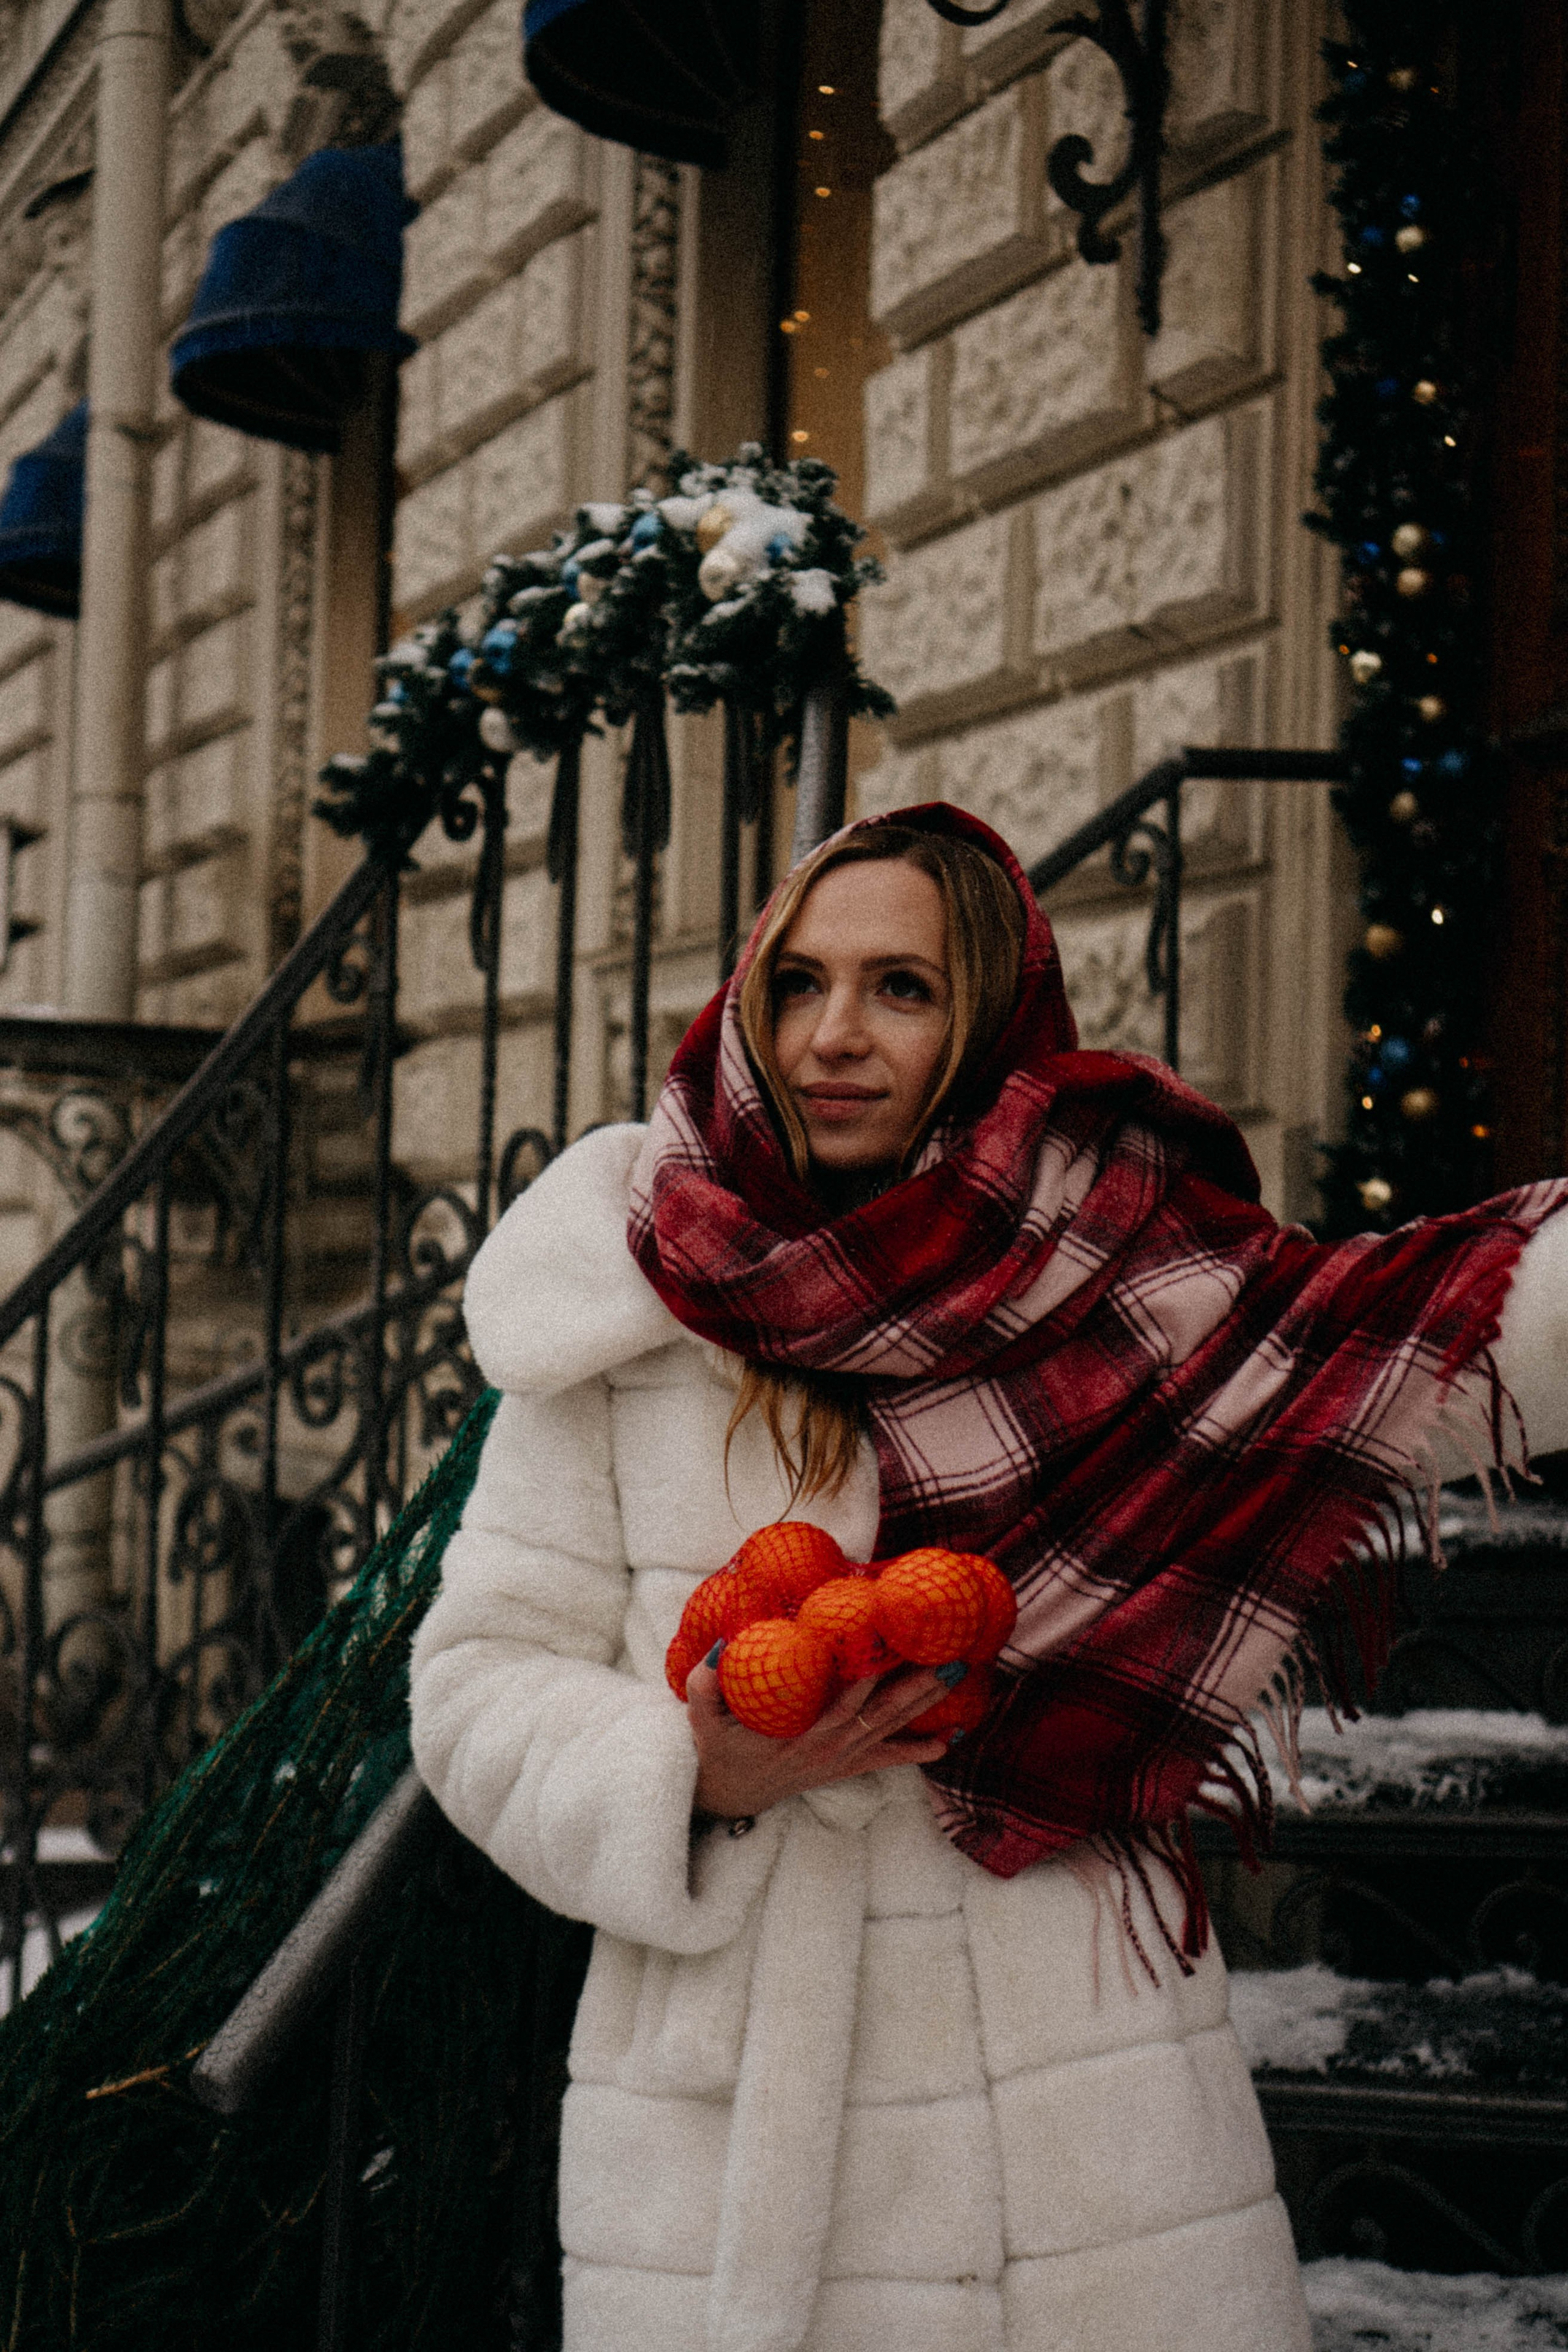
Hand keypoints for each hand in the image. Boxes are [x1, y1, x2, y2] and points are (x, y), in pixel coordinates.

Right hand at [687, 1652, 954, 1820]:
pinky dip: (917, 1752)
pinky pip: (886, 1759)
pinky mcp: (845, 1766)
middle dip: (916, 1684)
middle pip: (880, 1711)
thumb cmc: (721, 1746)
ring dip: (924, 1703)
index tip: (891, 1641)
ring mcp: (840, 1757)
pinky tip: (947, 1743)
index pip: (840, 1698)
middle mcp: (827, 1744)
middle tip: (948, 1657)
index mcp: (798, 1729)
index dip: (868, 1672)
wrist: (731, 1792)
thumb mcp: (702, 1717)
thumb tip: (722, 1645)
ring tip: (955, 1675)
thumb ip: (706, 1683)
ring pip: (890, 1727)